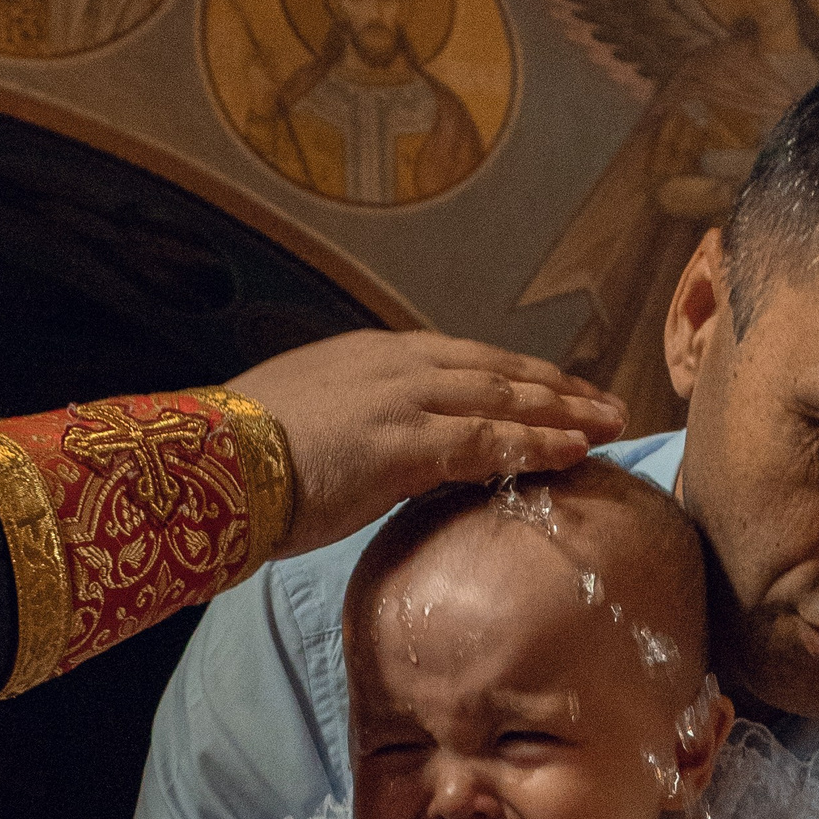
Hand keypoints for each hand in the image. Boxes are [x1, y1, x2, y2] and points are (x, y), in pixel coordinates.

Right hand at [232, 331, 625, 556]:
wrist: (206, 461)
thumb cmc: (238, 456)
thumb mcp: (305, 423)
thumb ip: (353, 430)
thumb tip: (374, 460)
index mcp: (371, 357)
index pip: (463, 362)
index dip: (515, 377)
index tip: (554, 388)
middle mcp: (396, 365)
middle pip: (497, 372)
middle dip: (557, 388)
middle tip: (607, 404)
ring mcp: (404, 398)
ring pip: (505, 400)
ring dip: (565, 413)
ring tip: (611, 426)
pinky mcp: (406, 442)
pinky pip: (489, 441)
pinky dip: (538, 444)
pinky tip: (576, 452)